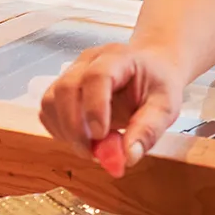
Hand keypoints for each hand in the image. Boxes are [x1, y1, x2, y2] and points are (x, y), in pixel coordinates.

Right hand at [39, 43, 185, 177]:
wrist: (149, 69)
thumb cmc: (157, 83)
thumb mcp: (166, 105)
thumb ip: (149, 129)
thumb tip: (127, 157)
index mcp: (117, 57)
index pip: (97, 76)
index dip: (95, 108)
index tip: (102, 136)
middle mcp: (88, 61)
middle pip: (66, 88)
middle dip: (75, 127)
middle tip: (93, 153)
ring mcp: (71, 73)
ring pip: (51, 100)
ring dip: (65, 131)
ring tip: (91, 148)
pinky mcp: (62, 88)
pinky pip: (48, 111)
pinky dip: (59, 131)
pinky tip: (82, 140)